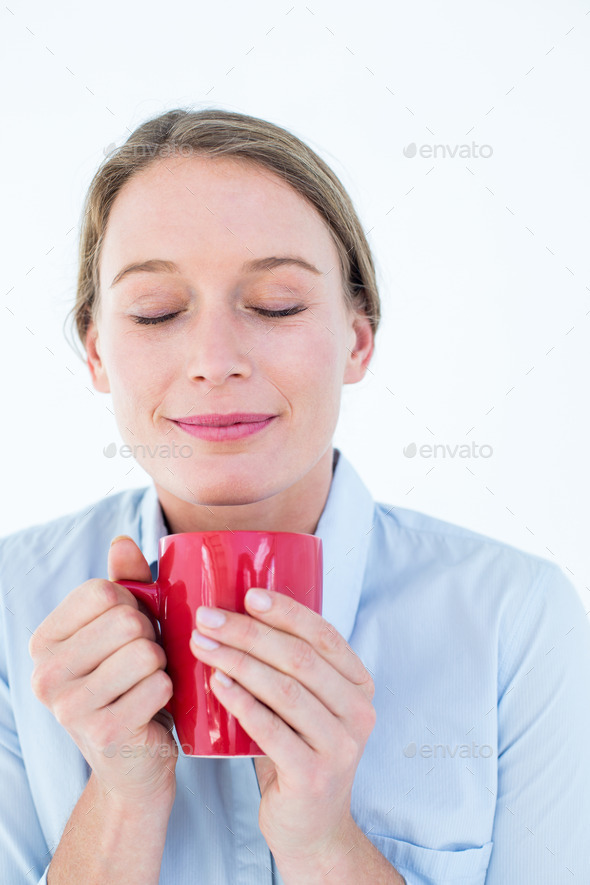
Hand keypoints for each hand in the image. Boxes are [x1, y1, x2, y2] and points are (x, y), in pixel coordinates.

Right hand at [29, 536, 176, 807]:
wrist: (136, 763)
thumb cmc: (132, 683)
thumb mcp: (125, 629)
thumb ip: (125, 583)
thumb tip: (123, 542)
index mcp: (45, 641)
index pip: (102, 591)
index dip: (132, 605)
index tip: (131, 630)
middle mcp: (45, 673)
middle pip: (126, 621)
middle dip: (151, 636)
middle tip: (145, 662)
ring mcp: (68, 708)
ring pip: (145, 653)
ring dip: (161, 665)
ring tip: (149, 682)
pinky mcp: (101, 734)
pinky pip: (158, 686)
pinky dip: (168, 692)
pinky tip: (155, 707)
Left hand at [189, 587, 375, 864]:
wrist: (311, 827)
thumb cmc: (297, 752)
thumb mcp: (305, 705)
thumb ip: (290, 667)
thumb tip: (236, 613)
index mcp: (359, 684)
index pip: (323, 636)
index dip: (286, 611)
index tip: (247, 595)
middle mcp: (358, 711)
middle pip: (299, 659)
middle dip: (249, 633)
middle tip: (208, 619)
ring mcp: (340, 745)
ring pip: (285, 690)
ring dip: (238, 662)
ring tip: (202, 645)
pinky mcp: (314, 775)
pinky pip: (272, 730)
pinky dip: (241, 703)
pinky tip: (216, 683)